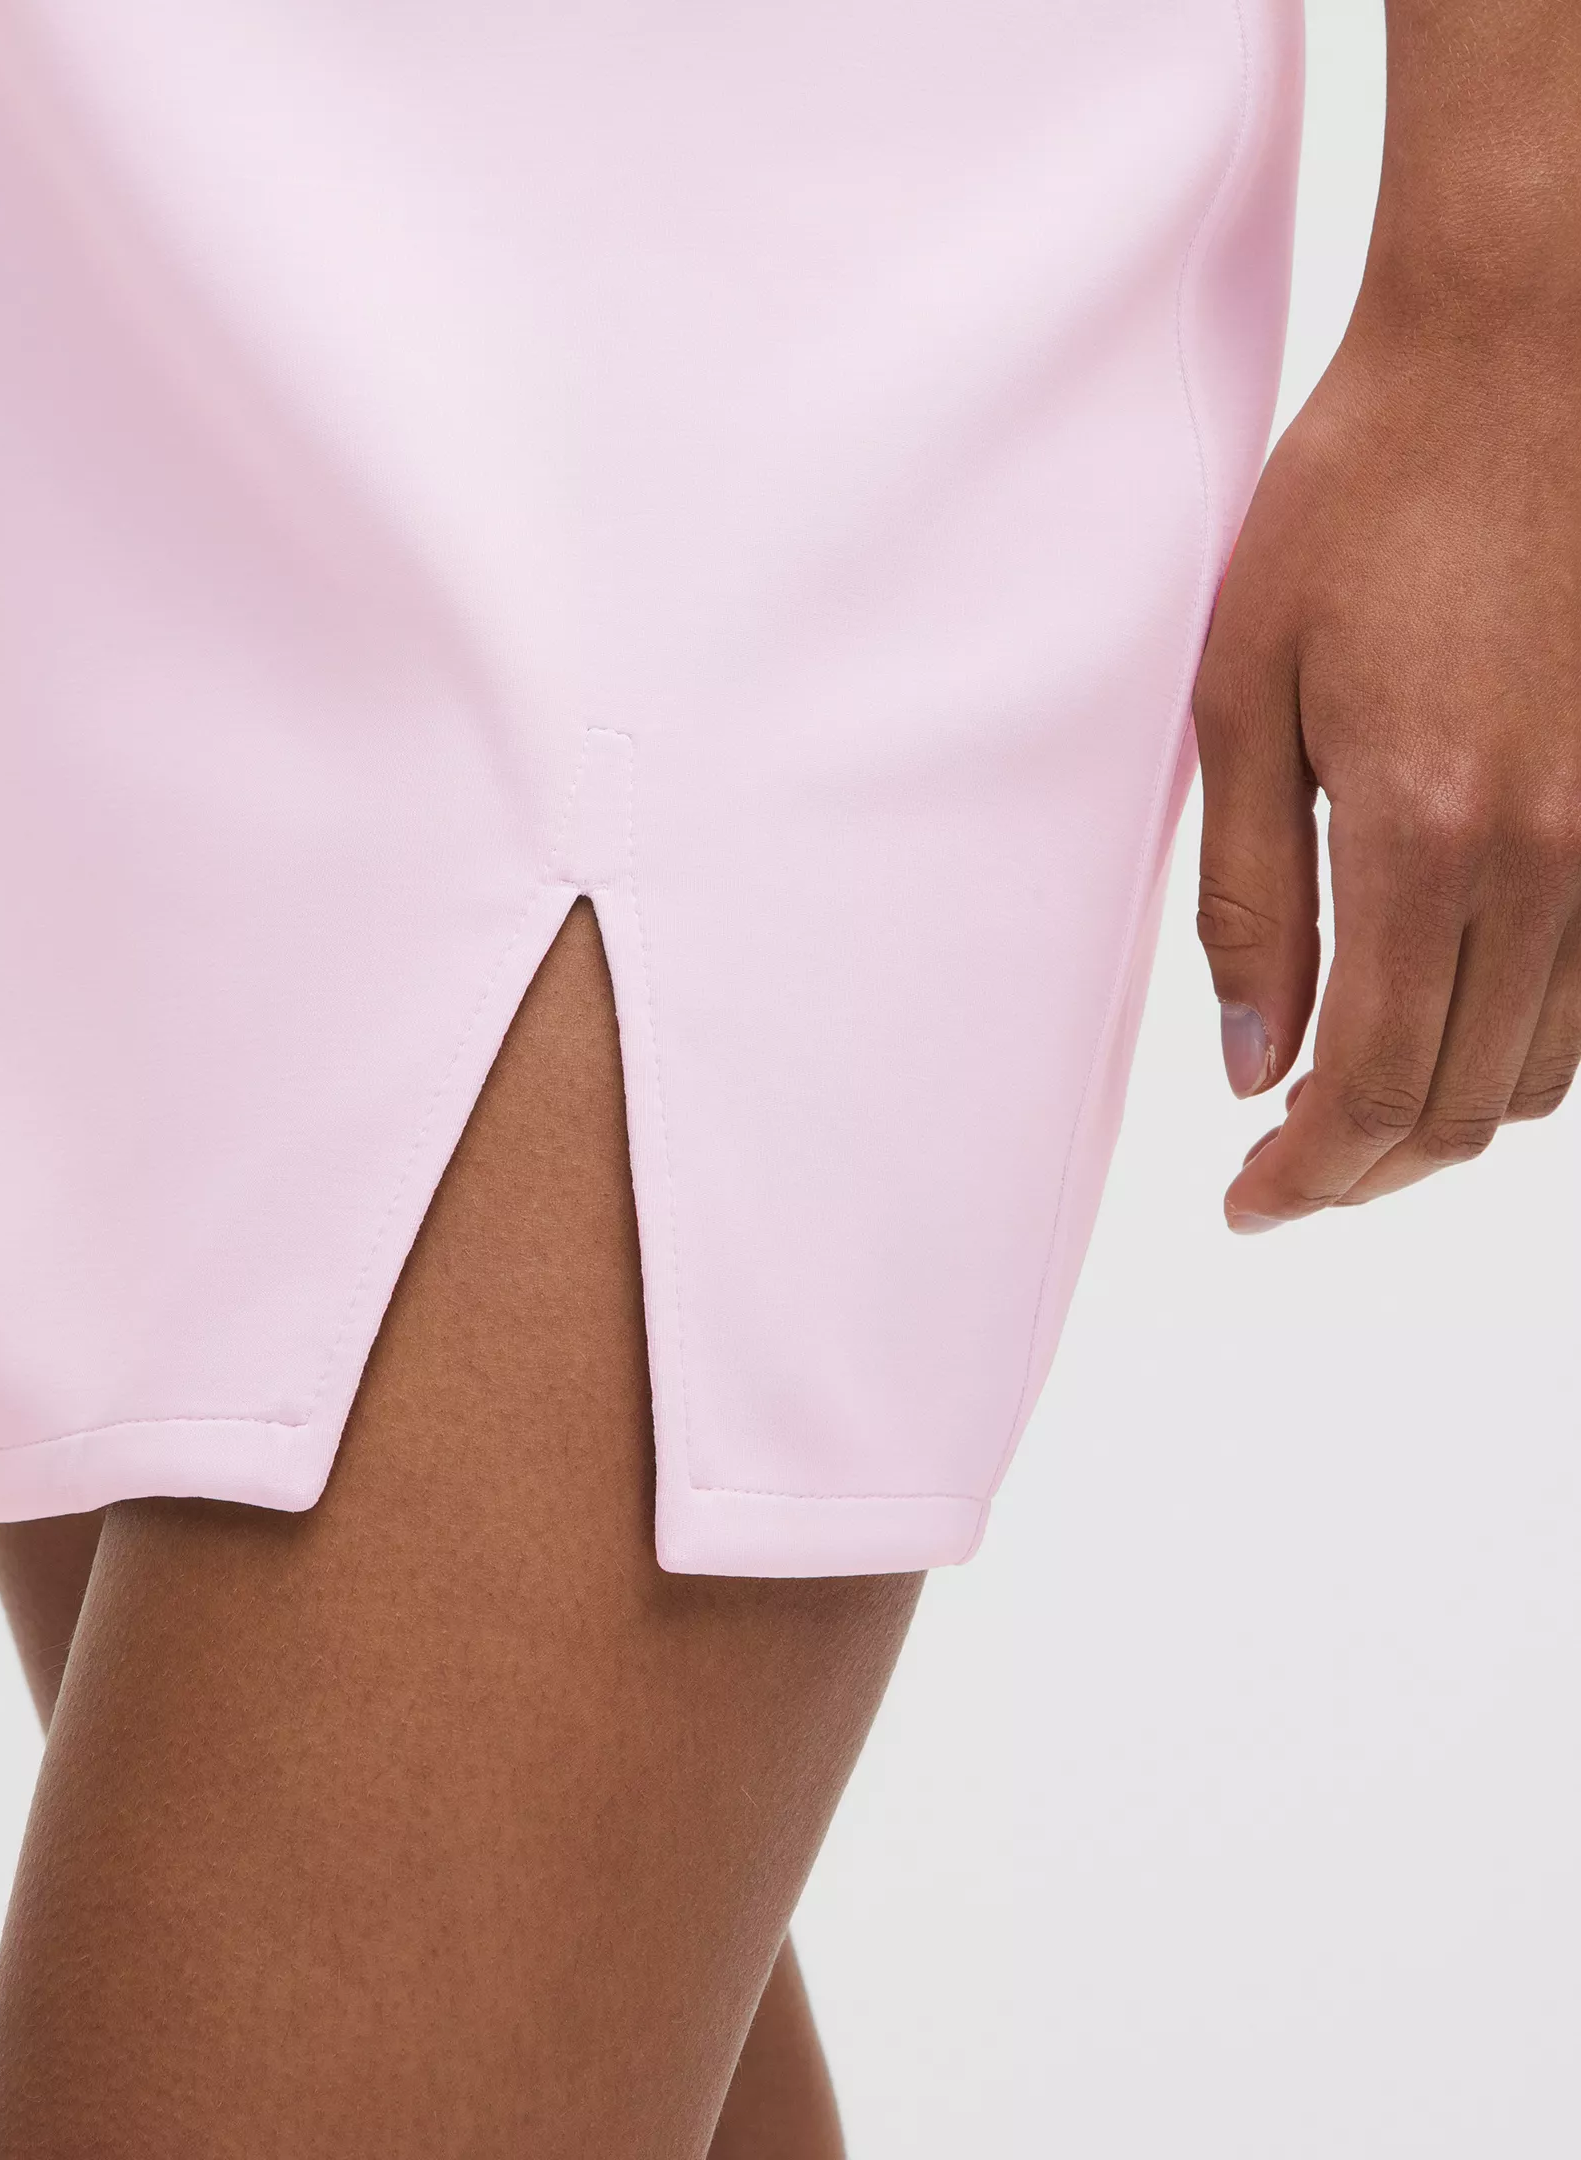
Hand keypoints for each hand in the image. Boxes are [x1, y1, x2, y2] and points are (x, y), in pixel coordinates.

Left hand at [1193, 320, 1580, 1231]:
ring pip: (1544, 1066)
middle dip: (1366, 1166)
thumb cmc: (1363, 502)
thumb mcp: (1245, 695)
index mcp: (1428, 836)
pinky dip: (1520, 1045)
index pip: (1375, 1088)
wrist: (1530, 356)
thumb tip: (1251, 1066)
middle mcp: (1555, 860)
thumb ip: (1250, 898)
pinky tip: (1445, 1020)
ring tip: (1348, 1106)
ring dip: (1442, 1115)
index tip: (1252, 1203)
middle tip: (1284, 1171)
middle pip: (1465, 1103)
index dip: (1310, 1175)